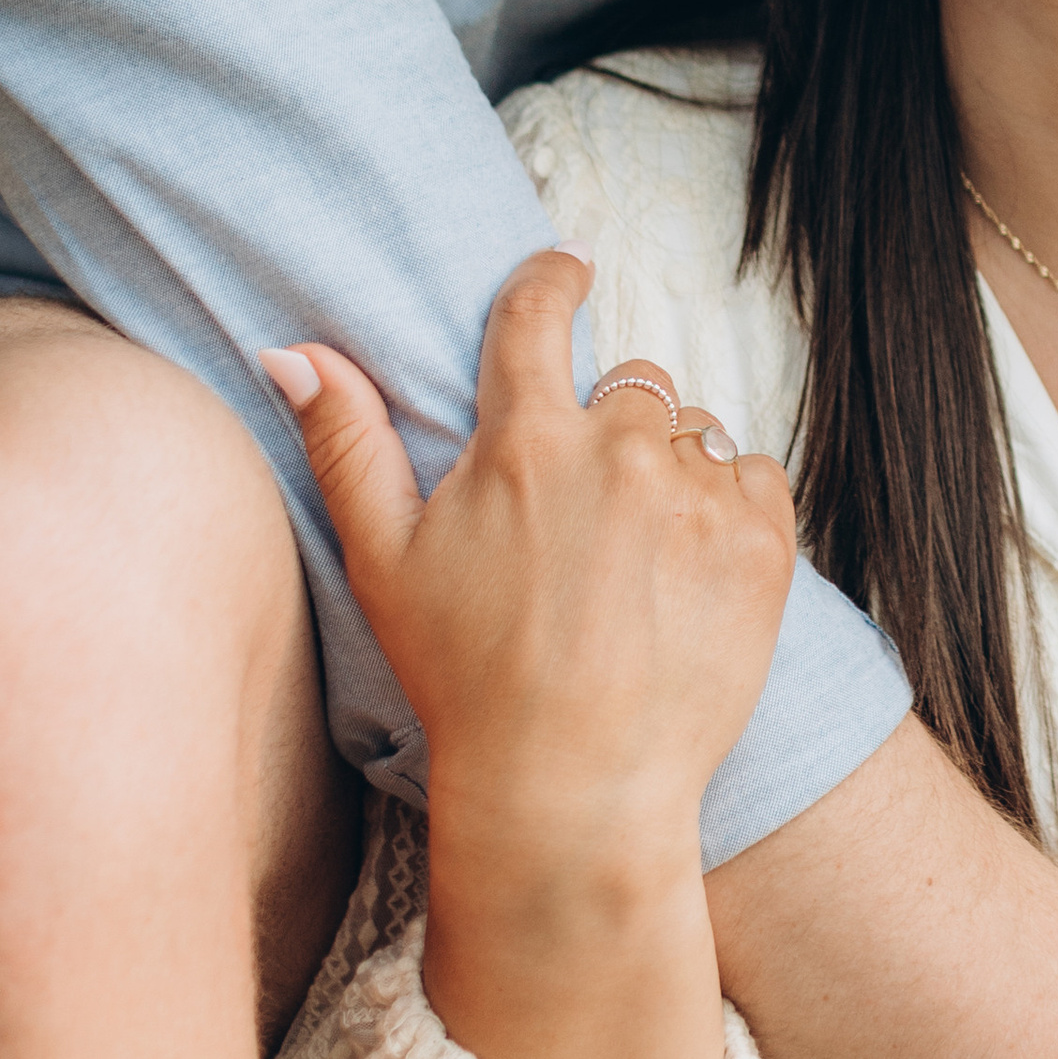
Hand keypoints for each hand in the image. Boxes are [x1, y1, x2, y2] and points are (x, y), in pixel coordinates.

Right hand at [267, 251, 797, 1058]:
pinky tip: (685, 575)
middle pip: (632, 385)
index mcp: (525, 442)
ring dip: (671, 473)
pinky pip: (755, 477)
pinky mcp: (762, 542)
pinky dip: (729, 510)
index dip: (551, 280)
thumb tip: (295, 350)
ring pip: (695, 434)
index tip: (568, 270)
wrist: (575, 788)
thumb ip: (346, 442)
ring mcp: (698, 494)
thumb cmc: (466, 680)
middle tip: (583, 522)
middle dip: (611, 428)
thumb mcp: (385, 562)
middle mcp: (620, 451)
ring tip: (632, 566)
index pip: (537, 314)